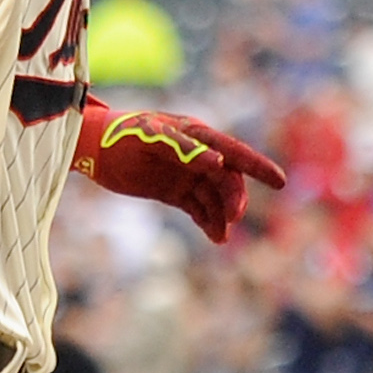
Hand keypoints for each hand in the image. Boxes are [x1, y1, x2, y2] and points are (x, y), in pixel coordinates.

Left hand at [74, 96, 285, 244]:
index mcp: (196, 135)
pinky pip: (199, 209)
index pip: (234, 151)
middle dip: (235, 198)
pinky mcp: (175, 192)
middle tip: (233, 218)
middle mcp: (197, 155)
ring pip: (215, 198)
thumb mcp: (149, 137)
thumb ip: (183, 148)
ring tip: (222, 235)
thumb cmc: (121, 134)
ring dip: (223, 215)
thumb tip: (218, 163)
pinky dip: (209, 223)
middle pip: (227, 179)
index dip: (257, 166)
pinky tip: (217, 237)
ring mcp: (187, 175)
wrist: (93, 147)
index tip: (279, 182)